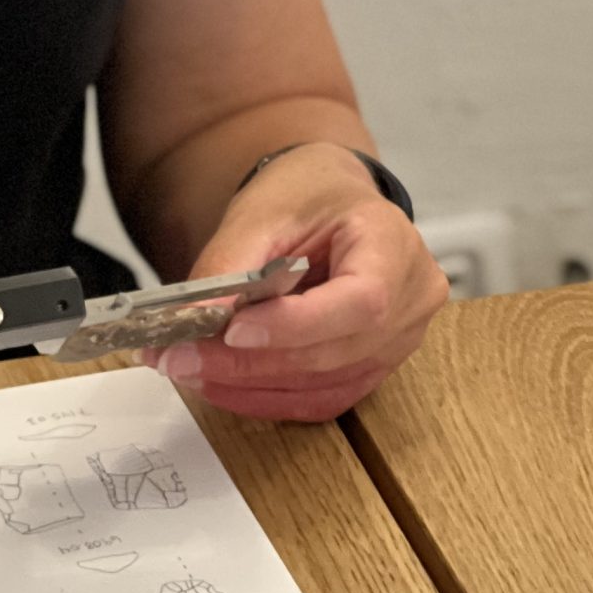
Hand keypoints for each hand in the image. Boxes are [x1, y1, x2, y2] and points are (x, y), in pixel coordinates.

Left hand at [155, 145, 446, 420]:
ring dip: (252, 386)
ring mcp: (400, 340)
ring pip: (326, 385)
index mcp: (394, 244)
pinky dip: (269, 397)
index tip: (232, 331)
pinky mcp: (373, 366)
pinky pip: (323, 397)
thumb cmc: (306, 196)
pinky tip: (223, 384)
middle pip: (337, 351)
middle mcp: (411, 299)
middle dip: (252, 363)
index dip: (297, 325)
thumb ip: (232, 265)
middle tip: (180, 358)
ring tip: (190, 370)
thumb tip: (196, 320)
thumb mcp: (262, 212)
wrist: (331, 203)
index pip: (362, 301)